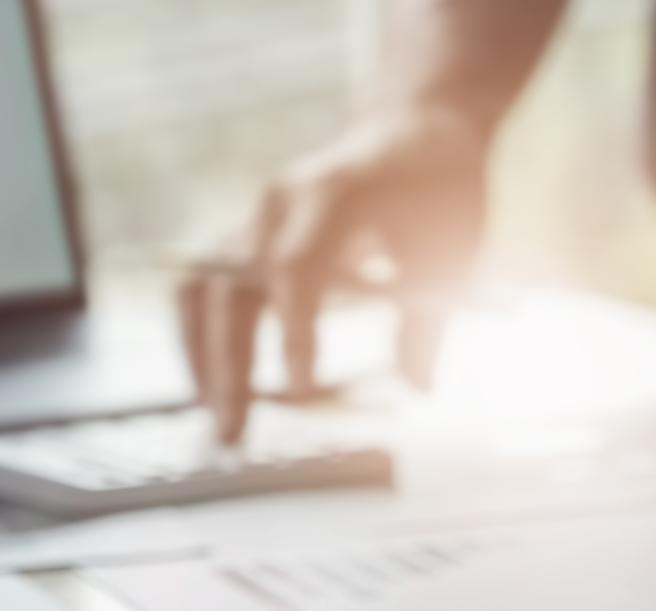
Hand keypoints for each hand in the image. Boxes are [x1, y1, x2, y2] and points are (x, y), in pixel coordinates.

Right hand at [182, 107, 488, 442]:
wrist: (415, 133)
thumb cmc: (438, 186)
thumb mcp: (455, 247)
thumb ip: (430, 318)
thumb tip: (418, 386)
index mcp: (333, 191)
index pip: (297, 264)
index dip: (294, 328)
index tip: (301, 386)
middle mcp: (279, 204)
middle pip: (233, 286)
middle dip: (230, 365)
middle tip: (234, 432)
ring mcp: (255, 221)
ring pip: (201, 290)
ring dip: (202, 359)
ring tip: (219, 419)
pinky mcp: (246, 242)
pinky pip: (202, 292)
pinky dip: (203, 342)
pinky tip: (216, 391)